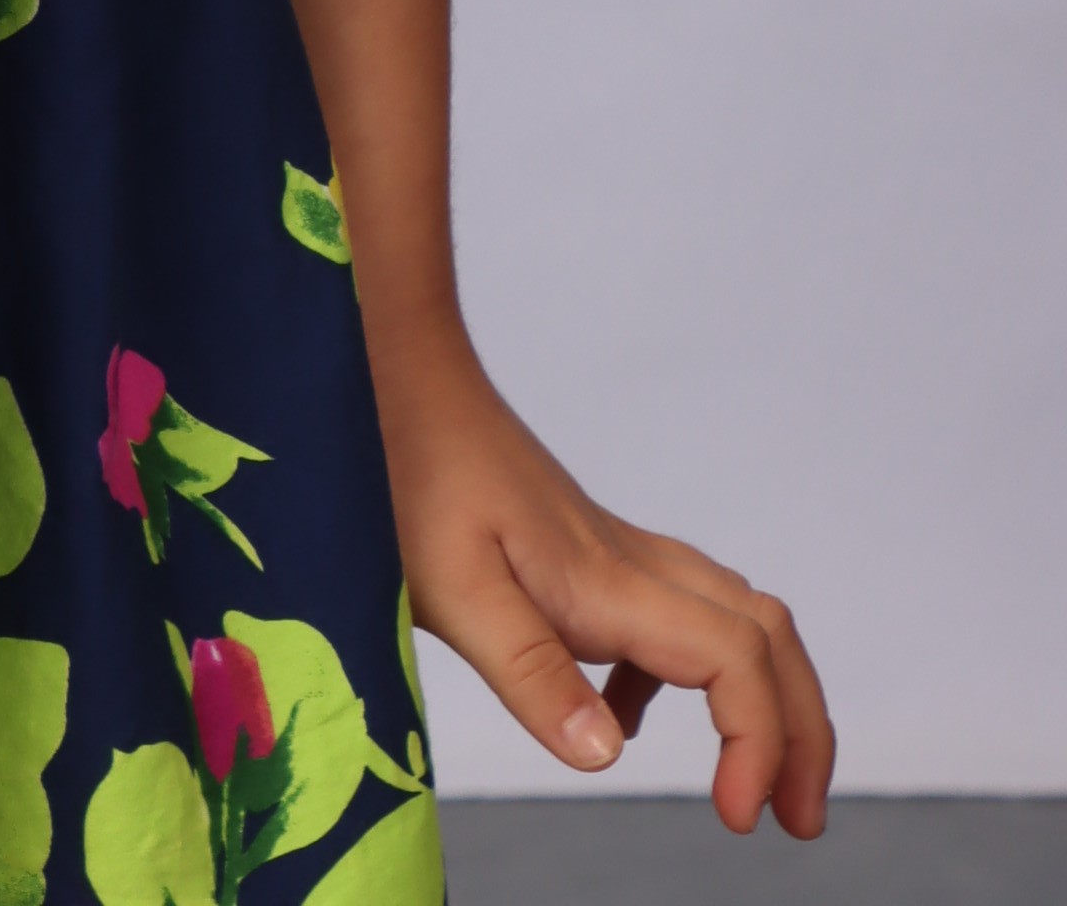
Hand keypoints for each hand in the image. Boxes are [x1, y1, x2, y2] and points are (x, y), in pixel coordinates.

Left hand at [376, 327, 832, 833]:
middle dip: (804, 730)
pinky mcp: (586, 554)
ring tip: (751, 790)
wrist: (396, 379)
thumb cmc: (409, 475)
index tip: (738, 821)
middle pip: (769, 639)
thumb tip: (609, 757)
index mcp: (610, 584)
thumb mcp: (451, 590)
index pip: (737, 662)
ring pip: (735, 621)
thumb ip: (531, 673)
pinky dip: (686, 678)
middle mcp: (632, 565)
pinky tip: (620, 716)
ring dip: (764, 702)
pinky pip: (673, 615)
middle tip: (800, 821)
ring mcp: (614, 554)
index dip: (762, 744)